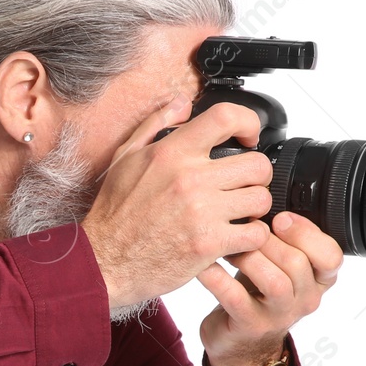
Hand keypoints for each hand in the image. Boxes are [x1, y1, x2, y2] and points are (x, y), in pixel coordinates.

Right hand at [80, 99, 274, 311]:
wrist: (105, 261)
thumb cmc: (114, 214)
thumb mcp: (125, 158)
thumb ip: (156, 125)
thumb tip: (182, 104)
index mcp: (172, 153)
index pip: (227, 118)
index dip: (248, 123)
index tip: (248, 137)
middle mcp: (190, 179)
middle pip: (256, 164)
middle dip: (255, 175)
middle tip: (243, 185)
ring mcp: (202, 212)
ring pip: (261, 199)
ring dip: (255, 207)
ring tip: (239, 213)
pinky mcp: (209, 244)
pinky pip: (255, 234)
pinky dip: (252, 237)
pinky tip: (236, 237)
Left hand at [197, 211, 342, 365]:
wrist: (240, 340)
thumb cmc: (258, 292)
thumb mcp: (280, 264)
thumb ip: (286, 238)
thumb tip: (266, 194)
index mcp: (319, 279)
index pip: (331, 256)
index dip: (307, 233)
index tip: (280, 217)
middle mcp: (305, 299)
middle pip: (298, 264)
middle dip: (269, 240)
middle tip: (245, 227)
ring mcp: (280, 316)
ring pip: (275, 283)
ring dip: (249, 257)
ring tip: (228, 245)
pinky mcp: (251, 326)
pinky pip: (236, 298)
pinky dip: (218, 278)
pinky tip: (205, 264)